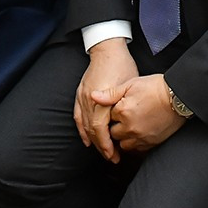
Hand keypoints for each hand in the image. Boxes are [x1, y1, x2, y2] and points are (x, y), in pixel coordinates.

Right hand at [73, 39, 138, 163]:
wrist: (107, 49)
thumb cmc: (122, 65)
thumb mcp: (129, 85)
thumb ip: (124, 105)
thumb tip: (127, 125)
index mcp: (103, 99)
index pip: (102, 129)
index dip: (108, 145)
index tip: (115, 155)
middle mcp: (91, 100)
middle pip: (93, 131)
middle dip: (102, 147)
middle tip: (112, 158)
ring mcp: (83, 97)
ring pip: (85, 126)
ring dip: (93, 141)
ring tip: (103, 152)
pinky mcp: (80, 94)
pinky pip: (78, 116)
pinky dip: (81, 130)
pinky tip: (87, 140)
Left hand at [108, 74, 186, 153]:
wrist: (178, 96)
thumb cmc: (155, 87)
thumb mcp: (131, 84)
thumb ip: (110, 93)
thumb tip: (93, 96)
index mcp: (122, 111)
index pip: (107, 117)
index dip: (110, 112)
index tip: (115, 108)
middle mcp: (129, 127)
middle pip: (112, 133)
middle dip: (114, 126)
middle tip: (120, 118)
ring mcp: (141, 137)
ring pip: (123, 144)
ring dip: (123, 137)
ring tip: (128, 127)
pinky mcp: (151, 143)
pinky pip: (136, 149)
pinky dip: (134, 143)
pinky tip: (137, 133)